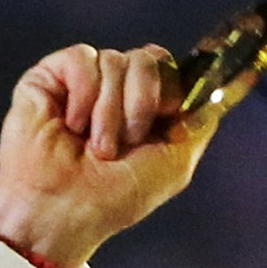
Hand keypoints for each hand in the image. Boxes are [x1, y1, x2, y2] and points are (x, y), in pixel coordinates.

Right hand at [0, 43, 218, 267]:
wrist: (64, 210)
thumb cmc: (116, 197)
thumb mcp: (175, 163)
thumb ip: (199, 123)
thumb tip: (216, 90)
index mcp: (147, 107)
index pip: (169, 66)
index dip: (173, 86)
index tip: (168, 114)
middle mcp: (116, 89)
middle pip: (148, 57)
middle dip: (144, 101)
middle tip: (130, 140)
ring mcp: (84, 81)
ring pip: (116, 60)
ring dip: (111, 111)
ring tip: (97, 146)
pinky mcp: (50, 77)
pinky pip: (82, 57)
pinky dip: (84, 94)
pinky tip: (74, 125)